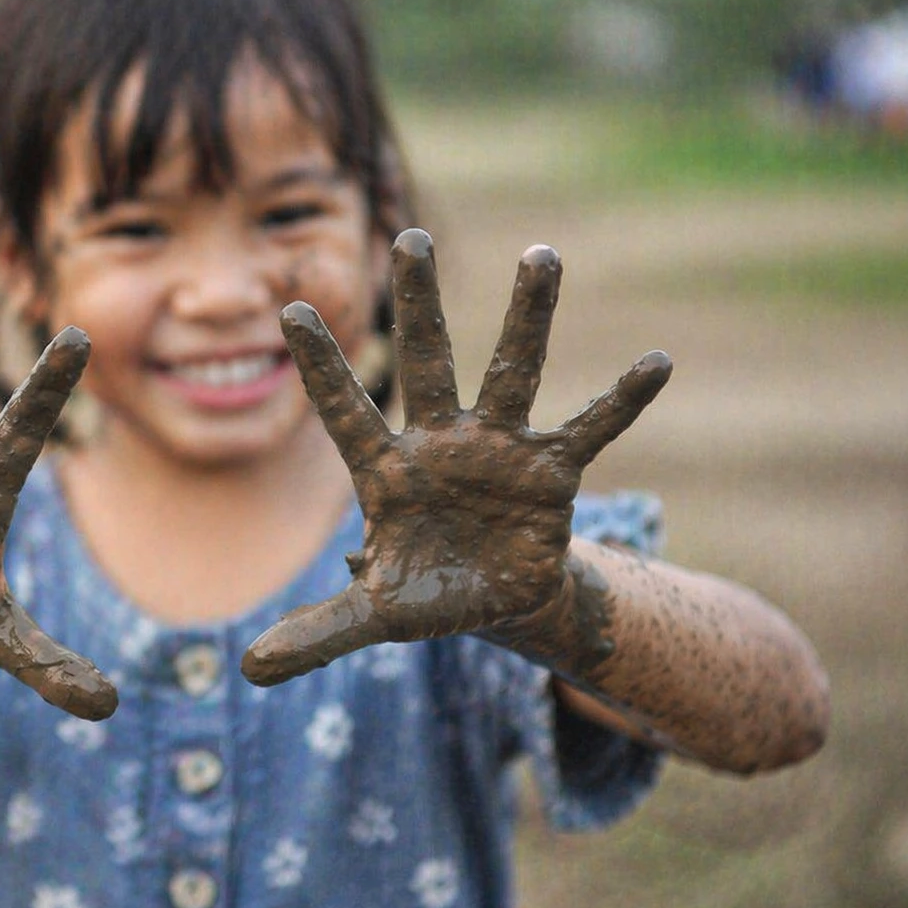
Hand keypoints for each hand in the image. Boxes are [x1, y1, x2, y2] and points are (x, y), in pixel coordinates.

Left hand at [241, 229, 670, 685]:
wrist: (492, 598)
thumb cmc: (423, 594)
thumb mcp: (374, 616)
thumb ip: (320, 631)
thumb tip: (250, 672)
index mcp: (387, 471)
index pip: (345, 411)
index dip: (320, 366)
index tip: (287, 308)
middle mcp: (441, 443)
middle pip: (428, 362)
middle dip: (420, 303)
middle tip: (411, 235)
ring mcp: (499, 450)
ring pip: (513, 372)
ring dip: (527, 317)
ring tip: (541, 252)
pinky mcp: (552, 472)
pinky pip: (590, 429)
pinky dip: (621, 401)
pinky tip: (657, 361)